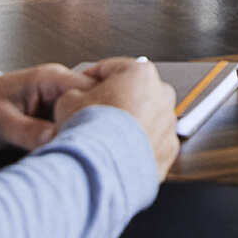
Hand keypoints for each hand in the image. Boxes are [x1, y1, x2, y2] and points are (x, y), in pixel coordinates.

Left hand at [0, 63, 95, 151]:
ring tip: (90, 152)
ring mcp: (59, 100)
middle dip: (97, 122)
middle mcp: (59, 86)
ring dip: (87, 131)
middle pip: (94, 100)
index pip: (89, 88)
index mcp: (49, 78)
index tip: (97, 134)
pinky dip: (77, 136)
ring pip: (87, 114)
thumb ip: (26, 130)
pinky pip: (75, 123)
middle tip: (95, 147)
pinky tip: (77, 152)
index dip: (98, 110)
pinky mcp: (55, 115)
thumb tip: (52, 138)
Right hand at [54, 57, 179, 178]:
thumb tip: (76, 98)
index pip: (111, 68)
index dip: (91, 78)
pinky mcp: (169, 151)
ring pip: (145, 120)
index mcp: (141, 74)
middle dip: (114, 103)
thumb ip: (76, 92)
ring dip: (128, 126)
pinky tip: (117, 155)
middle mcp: (162, 96)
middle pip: (133, 94)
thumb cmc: (90, 132)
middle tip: (92, 116)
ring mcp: (168, 125)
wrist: (103, 169)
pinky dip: (137, 148)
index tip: (81, 88)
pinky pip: (151, 145)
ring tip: (104, 139)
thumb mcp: (68, 101)